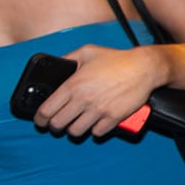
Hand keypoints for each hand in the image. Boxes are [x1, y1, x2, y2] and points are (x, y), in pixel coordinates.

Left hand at [38, 45, 164, 137]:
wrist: (145, 67)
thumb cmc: (118, 59)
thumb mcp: (88, 52)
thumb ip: (68, 58)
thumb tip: (57, 64)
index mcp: (73, 85)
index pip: (46, 110)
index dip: (40, 119)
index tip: (41, 120)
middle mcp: (83, 100)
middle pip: (58, 124)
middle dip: (55, 126)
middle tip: (59, 123)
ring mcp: (98, 110)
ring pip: (76, 131)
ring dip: (74, 129)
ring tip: (77, 124)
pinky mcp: (113, 118)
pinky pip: (97, 132)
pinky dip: (95, 130)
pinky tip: (96, 123)